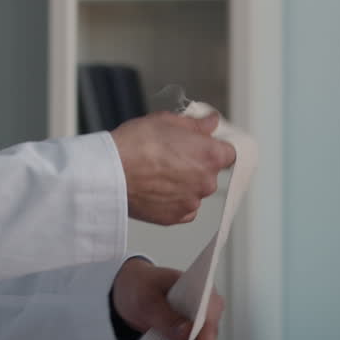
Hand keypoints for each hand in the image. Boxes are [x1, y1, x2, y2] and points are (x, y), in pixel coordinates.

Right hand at [110, 111, 236, 224]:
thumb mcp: (167, 121)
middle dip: (196, 165)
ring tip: (158, 173)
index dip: (214, 147)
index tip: (203, 145)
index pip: (229, 153)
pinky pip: (183, 209)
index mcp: (210, 156)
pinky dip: (174, 200)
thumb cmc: (134, 146)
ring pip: (195, 191)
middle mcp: (205, 182)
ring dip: (184, 184)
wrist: (110, 174)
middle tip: (171, 156)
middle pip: (210, 173)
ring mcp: (191, 202)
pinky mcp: (175, 217)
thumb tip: (210, 123)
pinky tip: (157, 189)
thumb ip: (196, 124)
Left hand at [111, 257, 223, 339]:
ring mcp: (197, 325)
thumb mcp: (147, 299)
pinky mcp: (187, 338)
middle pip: (207, 339)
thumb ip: (166, 316)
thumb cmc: (141, 287)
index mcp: (201, 290)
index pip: (209, 317)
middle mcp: (205, 309)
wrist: (130, 290)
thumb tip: (187, 333)